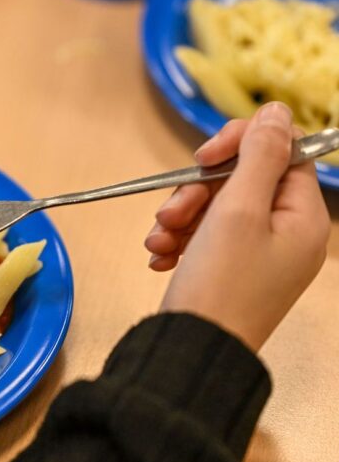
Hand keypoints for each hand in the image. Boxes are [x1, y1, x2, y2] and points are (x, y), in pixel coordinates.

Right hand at [144, 102, 329, 350]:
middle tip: (169, 212)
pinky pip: (206, 236)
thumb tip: (277, 110)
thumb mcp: (237, 210)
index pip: (281, 153)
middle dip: (197, 191)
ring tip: (157, 240)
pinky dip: (181, 239)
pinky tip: (159, 256)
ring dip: (181, 216)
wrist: (193, 351)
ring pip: (217, 208)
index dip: (239, 146)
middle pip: (242, 182)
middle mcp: (288, 233)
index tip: (200, 157)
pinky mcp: (232, 271)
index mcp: (304, 217)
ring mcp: (260, 255)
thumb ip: (258, 155)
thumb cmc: (220, 282)